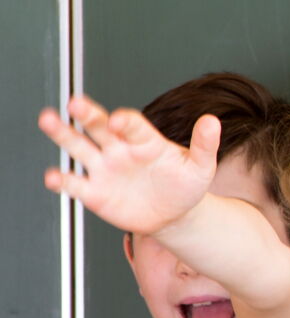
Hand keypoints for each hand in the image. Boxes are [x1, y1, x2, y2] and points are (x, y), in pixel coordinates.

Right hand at [39, 94, 216, 234]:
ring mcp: (104, 169)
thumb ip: (204, 145)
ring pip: (79, 147)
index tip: (121, 120)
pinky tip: (53, 176)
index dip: (126, 121)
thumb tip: (212, 121)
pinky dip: (61, 180)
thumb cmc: (186, 185)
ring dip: (63, 133)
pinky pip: (74, 184)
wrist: (175, 214)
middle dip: (87, 114)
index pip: (133, 125)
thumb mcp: (201, 166)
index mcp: (145, 141)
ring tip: (48, 119)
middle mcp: (119, 149)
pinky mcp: (94, 192)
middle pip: (99, 127)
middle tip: (75, 103)